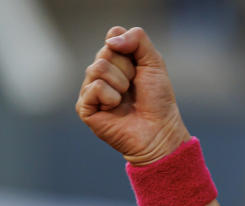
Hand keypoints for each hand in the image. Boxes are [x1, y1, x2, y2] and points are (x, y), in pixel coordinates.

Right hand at [76, 26, 190, 164]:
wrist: (160, 131)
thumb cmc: (158, 100)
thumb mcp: (154, 62)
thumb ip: (138, 39)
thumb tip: (110, 40)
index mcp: (115, 60)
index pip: (113, 36)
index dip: (130, 49)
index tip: (140, 68)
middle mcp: (100, 72)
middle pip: (106, 51)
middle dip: (127, 69)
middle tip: (134, 87)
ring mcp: (90, 89)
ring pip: (98, 68)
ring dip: (120, 83)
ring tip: (126, 99)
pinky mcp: (84, 107)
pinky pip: (95, 87)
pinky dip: (111, 97)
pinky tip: (116, 108)